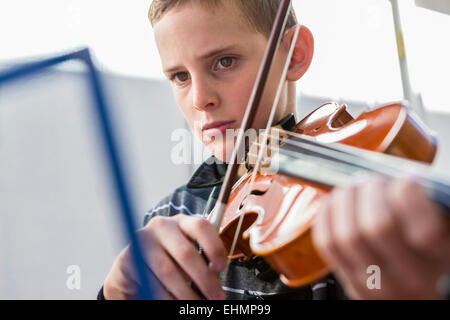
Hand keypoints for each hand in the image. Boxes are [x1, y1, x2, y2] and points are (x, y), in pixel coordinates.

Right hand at [103, 214, 226, 299]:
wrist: (133, 263)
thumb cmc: (169, 257)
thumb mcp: (187, 252)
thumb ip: (203, 259)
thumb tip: (215, 277)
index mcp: (182, 222)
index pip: (201, 227)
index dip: (214, 246)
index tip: (223, 266)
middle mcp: (163, 226)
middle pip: (186, 253)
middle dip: (204, 279)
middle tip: (217, 297)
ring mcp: (144, 241)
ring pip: (169, 272)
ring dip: (186, 293)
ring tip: (196, 305)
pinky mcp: (130, 257)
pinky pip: (151, 282)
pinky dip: (166, 297)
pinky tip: (175, 303)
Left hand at [312, 175, 449, 298]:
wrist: (411, 292)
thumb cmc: (425, 251)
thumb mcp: (441, 228)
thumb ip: (424, 204)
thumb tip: (400, 177)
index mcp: (438, 258)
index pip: (424, 231)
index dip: (409, 196)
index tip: (407, 179)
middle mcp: (409, 277)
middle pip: (377, 227)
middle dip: (370, 193)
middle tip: (373, 179)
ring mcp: (374, 282)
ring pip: (346, 235)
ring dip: (345, 201)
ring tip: (353, 187)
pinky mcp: (348, 280)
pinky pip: (326, 243)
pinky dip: (326, 215)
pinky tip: (335, 201)